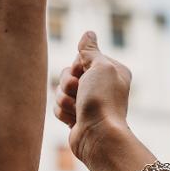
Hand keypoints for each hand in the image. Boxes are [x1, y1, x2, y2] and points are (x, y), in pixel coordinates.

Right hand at [54, 31, 131, 164]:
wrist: (98, 137)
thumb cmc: (102, 100)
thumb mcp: (99, 66)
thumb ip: (90, 50)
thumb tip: (89, 33)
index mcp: (111, 70)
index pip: (81, 57)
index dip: (77, 65)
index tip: (86, 74)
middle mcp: (101, 85)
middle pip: (68, 72)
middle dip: (69, 83)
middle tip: (81, 93)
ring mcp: (88, 102)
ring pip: (60, 90)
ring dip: (65, 99)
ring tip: (79, 110)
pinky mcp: (76, 116)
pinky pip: (58, 106)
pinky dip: (64, 112)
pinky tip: (74, 120)